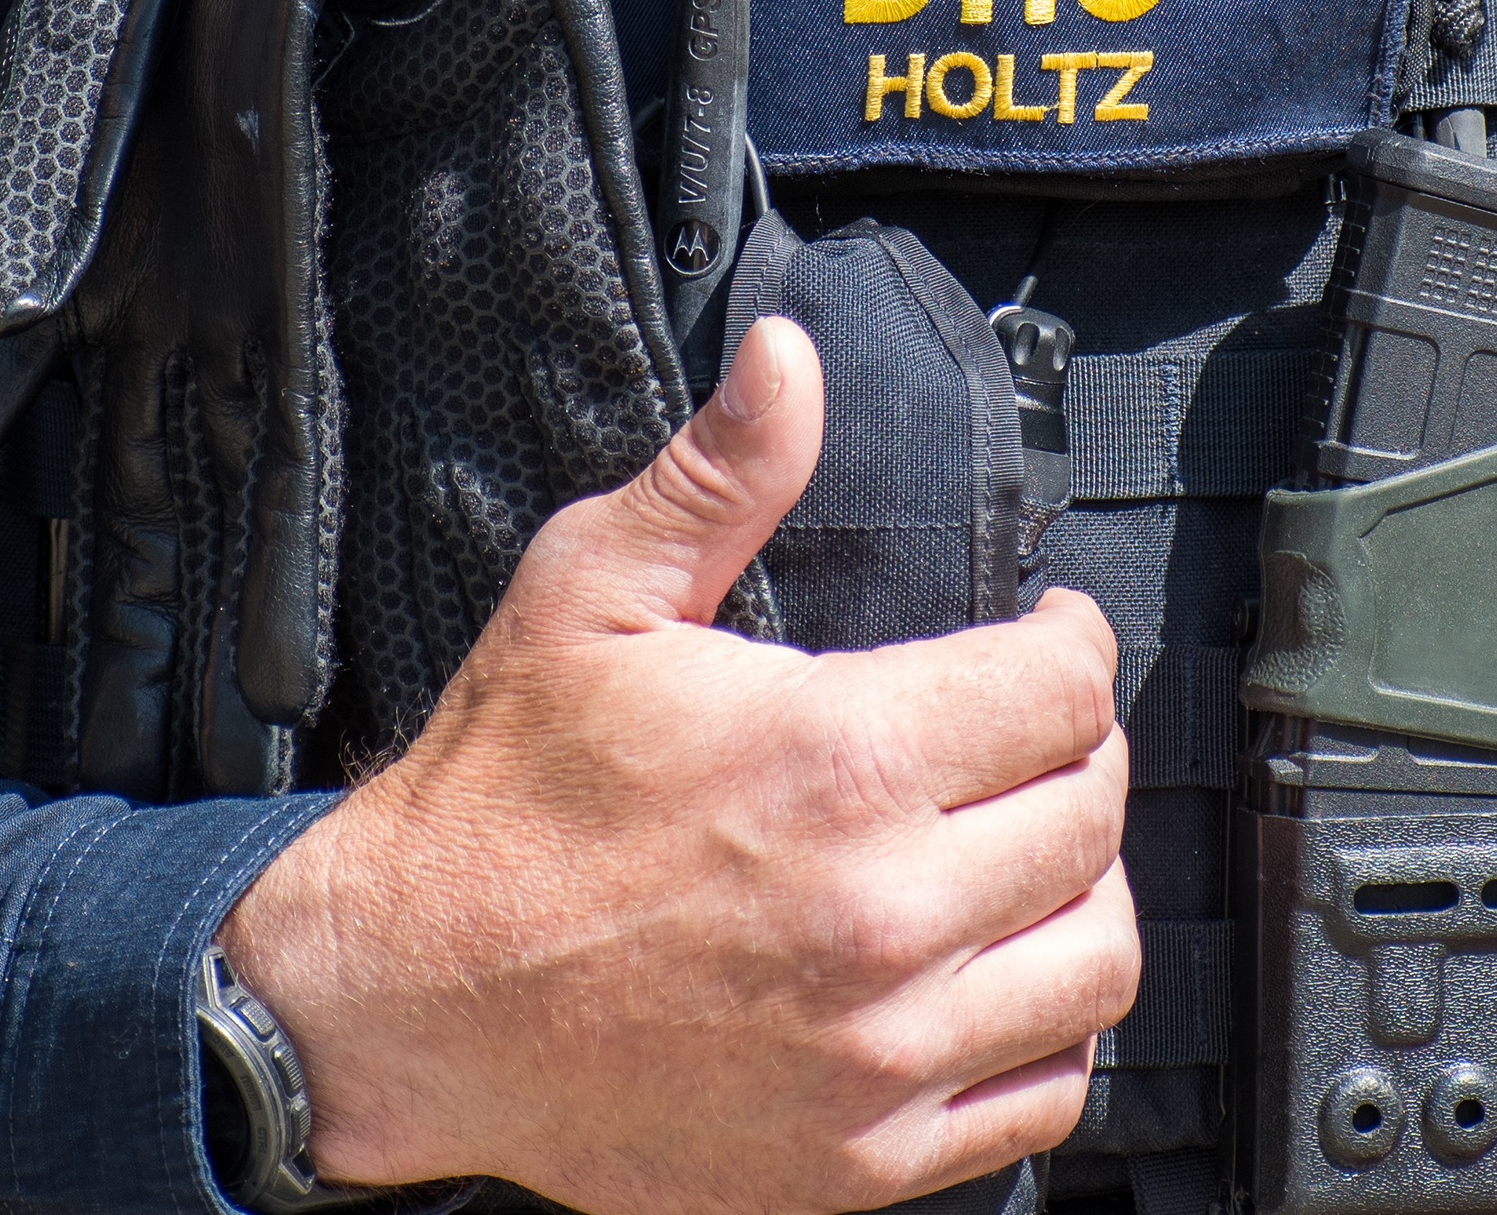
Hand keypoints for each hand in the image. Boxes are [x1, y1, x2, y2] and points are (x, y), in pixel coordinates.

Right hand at [221, 315, 1138, 1214]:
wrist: (401, 1004)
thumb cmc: (493, 808)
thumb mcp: (588, 598)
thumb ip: (716, 478)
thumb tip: (786, 361)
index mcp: (835, 763)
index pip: (1061, 690)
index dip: (1067, 640)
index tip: (1044, 633)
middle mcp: (883, 915)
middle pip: (1093, 813)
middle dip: (1078, 749)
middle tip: (1026, 730)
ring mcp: (880, 1051)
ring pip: (1096, 958)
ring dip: (1082, 888)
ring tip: (1024, 846)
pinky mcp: (861, 1155)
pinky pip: (1041, 1091)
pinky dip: (1044, 1030)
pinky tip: (990, 974)